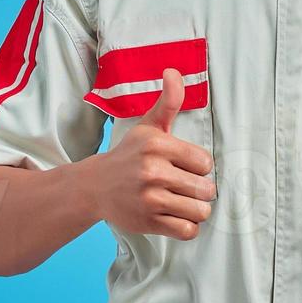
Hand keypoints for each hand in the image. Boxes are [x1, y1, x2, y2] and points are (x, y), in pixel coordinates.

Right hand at [88, 68, 215, 239]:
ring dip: (195, 210)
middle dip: (200, 190)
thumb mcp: (148, 126)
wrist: (95, 186)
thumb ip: (168, 101)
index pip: (205, 163)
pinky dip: (187, 227)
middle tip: (184, 187)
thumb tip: (174, 71)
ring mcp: (150, 199)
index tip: (185, 167)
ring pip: (200, 211)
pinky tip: (175, 217)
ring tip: (181, 202)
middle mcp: (153, 172)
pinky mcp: (148, 223)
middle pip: (206, 189)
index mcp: (157, 145)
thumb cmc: (129, 155)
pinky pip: (187, 231)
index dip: (200, 167)